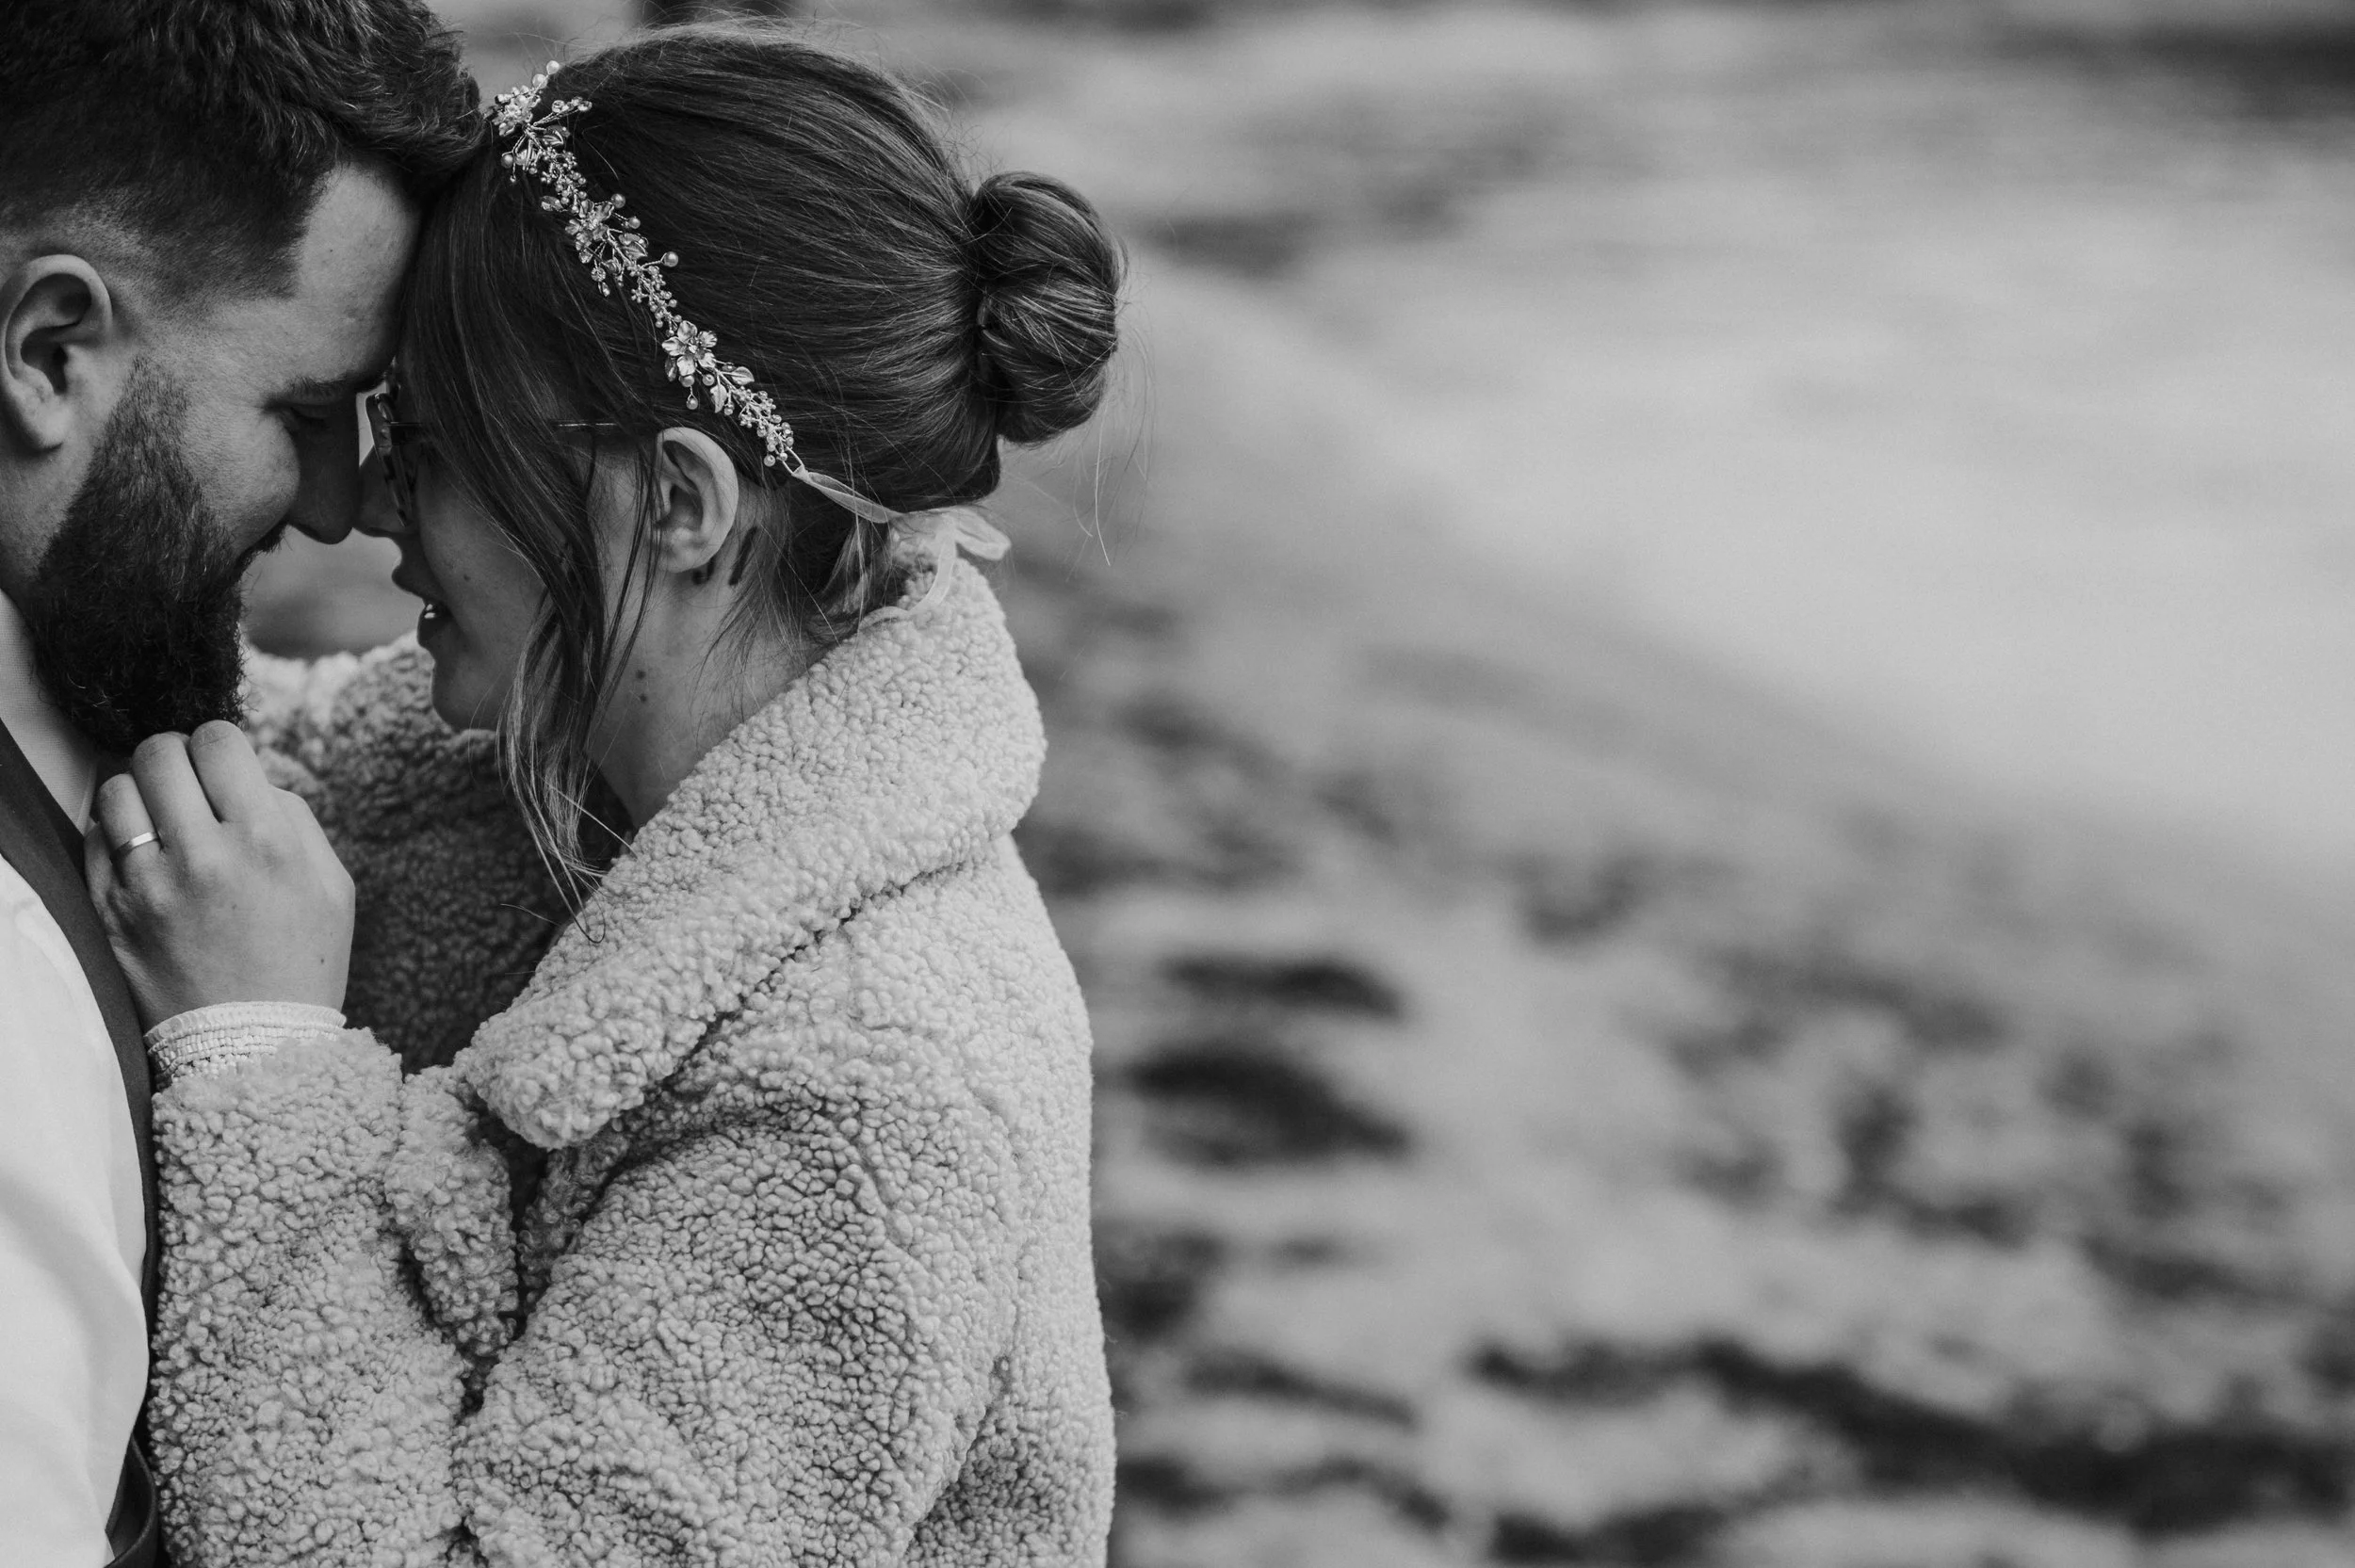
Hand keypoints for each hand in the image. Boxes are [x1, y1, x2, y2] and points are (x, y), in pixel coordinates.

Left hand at [87, 721, 355, 1026]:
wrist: (253, 1048)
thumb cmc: (302, 963)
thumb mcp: (333, 886)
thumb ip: (295, 818)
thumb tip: (251, 777)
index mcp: (266, 841)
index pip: (219, 740)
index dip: (221, 744)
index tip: (224, 765)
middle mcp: (203, 855)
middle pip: (159, 752)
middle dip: (175, 757)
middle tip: (187, 783)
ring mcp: (148, 885)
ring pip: (117, 788)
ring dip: (140, 792)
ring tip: (159, 817)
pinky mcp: (111, 912)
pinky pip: (93, 838)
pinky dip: (114, 832)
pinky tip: (140, 850)